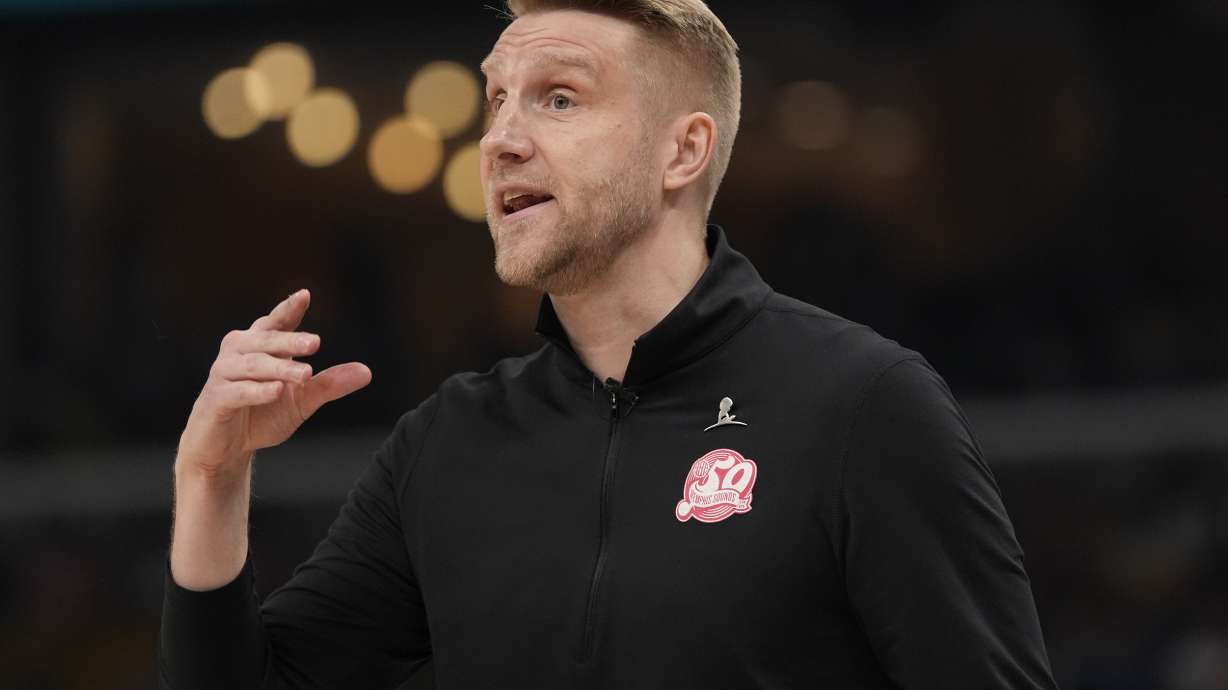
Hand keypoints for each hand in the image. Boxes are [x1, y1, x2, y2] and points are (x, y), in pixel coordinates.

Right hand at [176, 289, 371, 481]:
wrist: (225, 449)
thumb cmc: (260, 416)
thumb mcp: (301, 400)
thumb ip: (328, 384)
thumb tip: (366, 372)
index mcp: (258, 346)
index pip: (276, 323)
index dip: (289, 309)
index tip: (305, 295)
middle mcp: (238, 353)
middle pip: (266, 341)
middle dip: (291, 340)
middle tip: (315, 343)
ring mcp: (223, 375)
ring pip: (254, 365)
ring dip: (280, 368)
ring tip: (304, 374)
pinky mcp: (216, 400)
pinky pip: (237, 391)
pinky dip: (257, 390)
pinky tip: (276, 390)